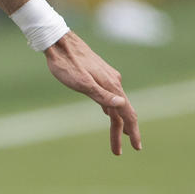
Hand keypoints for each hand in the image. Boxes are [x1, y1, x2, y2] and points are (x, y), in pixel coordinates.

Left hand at [45, 32, 140, 154]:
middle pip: (122, 112)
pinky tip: (108, 114)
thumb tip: (121, 104)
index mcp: (111, 86)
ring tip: (118, 138)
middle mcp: (113, 82)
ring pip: (115, 105)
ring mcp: (106, 79)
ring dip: (116, 123)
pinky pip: (109, 97)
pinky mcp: (98, 76)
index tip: (137, 147)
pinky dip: (110, 110)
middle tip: (118, 152)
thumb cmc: (66, 63)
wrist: (58, 41)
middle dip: (122, 132)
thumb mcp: (80, 82)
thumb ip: (100, 95)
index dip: (133, 131)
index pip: (127, 113)